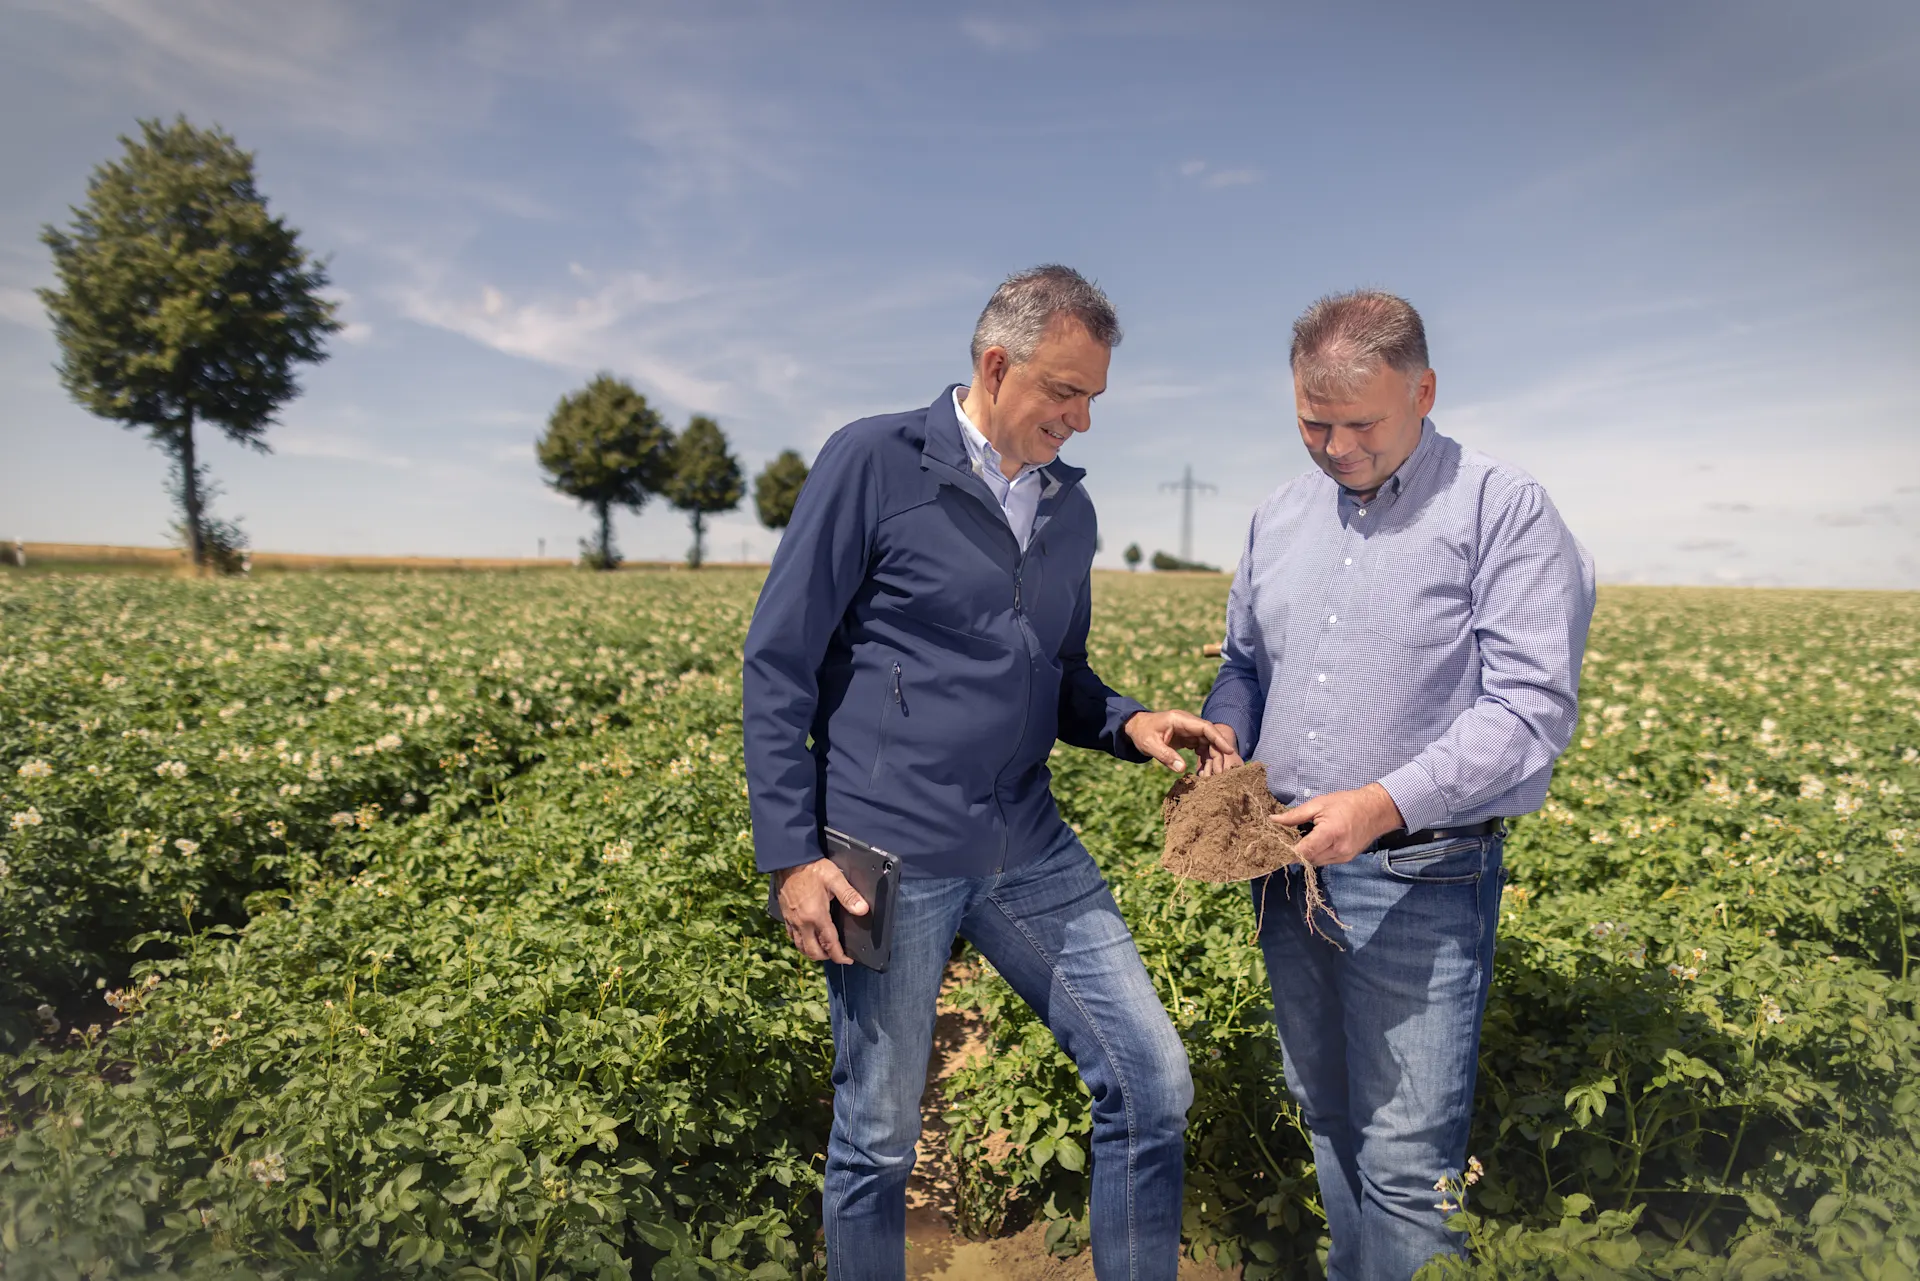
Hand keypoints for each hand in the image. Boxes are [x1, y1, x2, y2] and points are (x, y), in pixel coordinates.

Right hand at [774, 857, 867, 963]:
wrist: (789, 859)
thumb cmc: (812, 868)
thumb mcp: (834, 878)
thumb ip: (849, 895)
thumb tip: (862, 910)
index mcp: (816, 916)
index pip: (830, 944)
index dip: (840, 956)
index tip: (847, 960)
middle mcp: (802, 922)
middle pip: (813, 952)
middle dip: (827, 957)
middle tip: (837, 955)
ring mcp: (792, 920)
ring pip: (801, 947)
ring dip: (813, 952)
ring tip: (824, 950)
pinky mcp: (785, 916)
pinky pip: (792, 936)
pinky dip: (801, 942)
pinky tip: (807, 937)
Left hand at [1124, 709, 1239, 772]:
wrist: (1135, 728)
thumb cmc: (1141, 733)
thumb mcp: (1149, 745)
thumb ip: (1165, 755)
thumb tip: (1182, 769)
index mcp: (1180, 720)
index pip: (1205, 728)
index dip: (1218, 739)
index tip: (1229, 750)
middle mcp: (1188, 724)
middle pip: (1210, 738)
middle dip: (1217, 754)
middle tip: (1219, 773)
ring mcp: (1189, 731)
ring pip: (1208, 744)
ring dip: (1212, 759)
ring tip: (1211, 776)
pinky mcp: (1188, 739)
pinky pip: (1201, 749)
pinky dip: (1204, 760)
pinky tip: (1204, 773)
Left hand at [1272, 783, 1403, 866]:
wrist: (1376, 811)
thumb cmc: (1347, 803)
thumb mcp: (1319, 804)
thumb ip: (1295, 816)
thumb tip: (1273, 821)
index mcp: (1331, 833)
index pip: (1304, 851)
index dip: (1287, 851)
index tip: (1275, 847)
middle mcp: (1338, 849)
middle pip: (1307, 859)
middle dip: (1294, 852)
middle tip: (1283, 841)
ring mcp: (1343, 857)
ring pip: (1315, 862)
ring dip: (1305, 854)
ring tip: (1299, 839)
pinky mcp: (1346, 859)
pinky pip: (1324, 861)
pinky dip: (1316, 854)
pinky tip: (1313, 842)